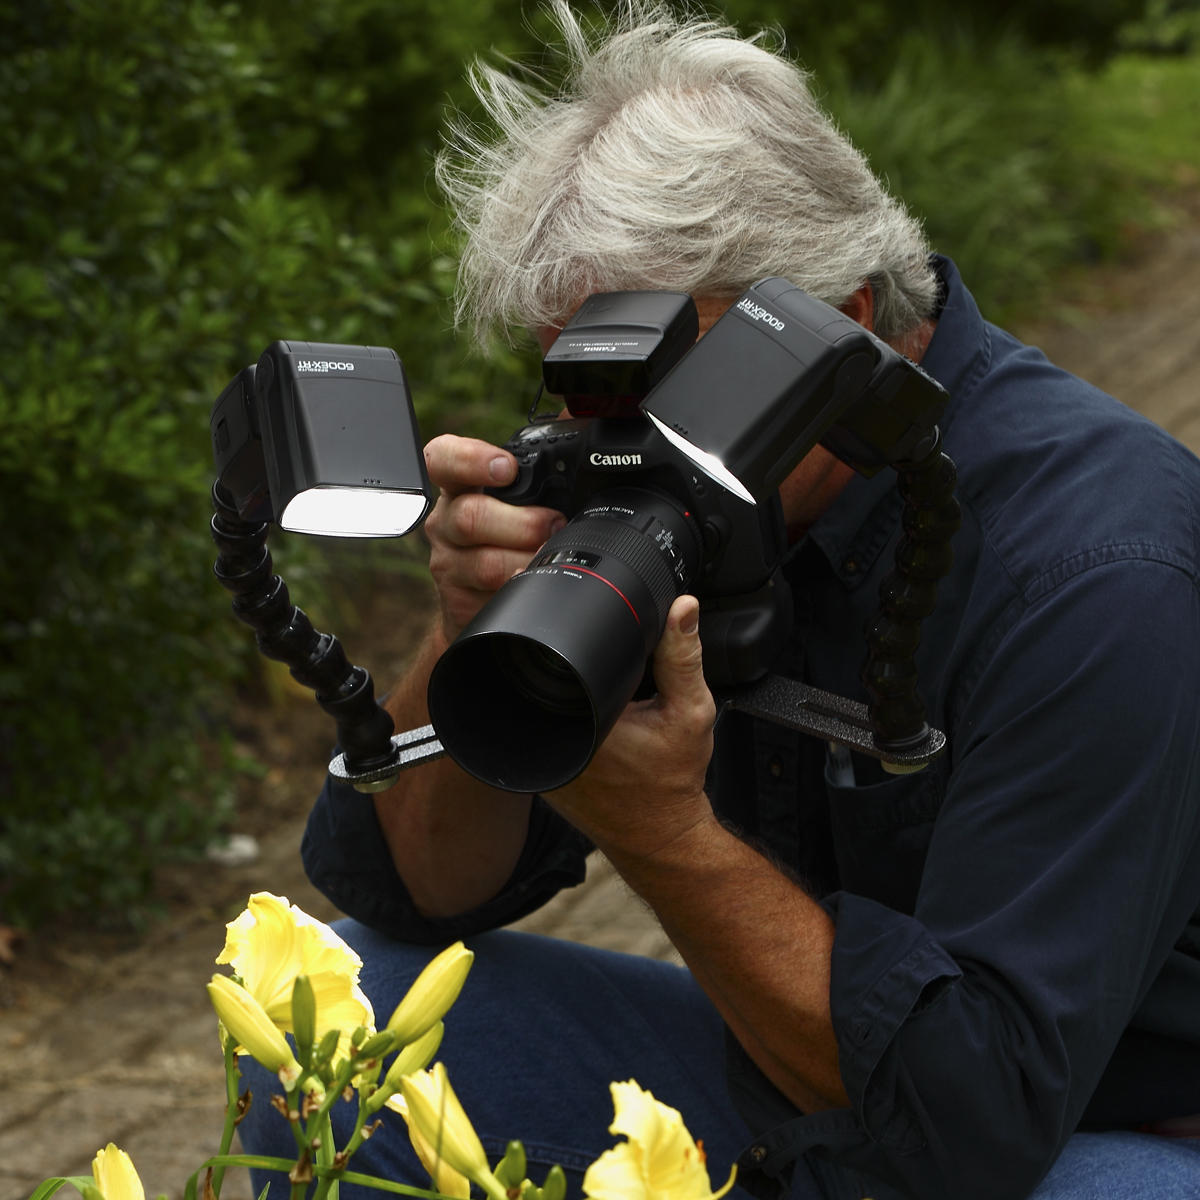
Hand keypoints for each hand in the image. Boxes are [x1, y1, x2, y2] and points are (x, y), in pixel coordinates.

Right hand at [422, 434, 565, 638]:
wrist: (487, 595)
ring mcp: (448, 560)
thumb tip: (576, 411)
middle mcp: (446, 519)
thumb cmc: (512, 535)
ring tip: (548, 554)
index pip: (443, 459)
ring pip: (484, 560)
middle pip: (471, 516)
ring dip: (526, 558)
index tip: (507, 468)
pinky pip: (490, 594)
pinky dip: (519, 587)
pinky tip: (531, 581)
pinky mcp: (455, 597)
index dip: (471, 460)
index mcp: (460, 484)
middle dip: (523, 523)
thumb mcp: (522, 495)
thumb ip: (540, 461)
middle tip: (554, 524)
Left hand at [547, 594, 717, 859]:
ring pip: (537, 701)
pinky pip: (541, 727)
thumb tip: (682, 607)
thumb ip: (683, 657)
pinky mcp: (540, 772)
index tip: (603, 648)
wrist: (662, 837)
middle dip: (569, 663)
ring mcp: (538, 758)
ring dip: (560, 690)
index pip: (560, 657)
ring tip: (598, 701)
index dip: (576, 637)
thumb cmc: (674, 781)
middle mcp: (549, 739)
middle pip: (544, 676)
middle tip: (609, 682)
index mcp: (581, 719)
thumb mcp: (690, 712)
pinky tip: (590, 723)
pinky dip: (561, 716)